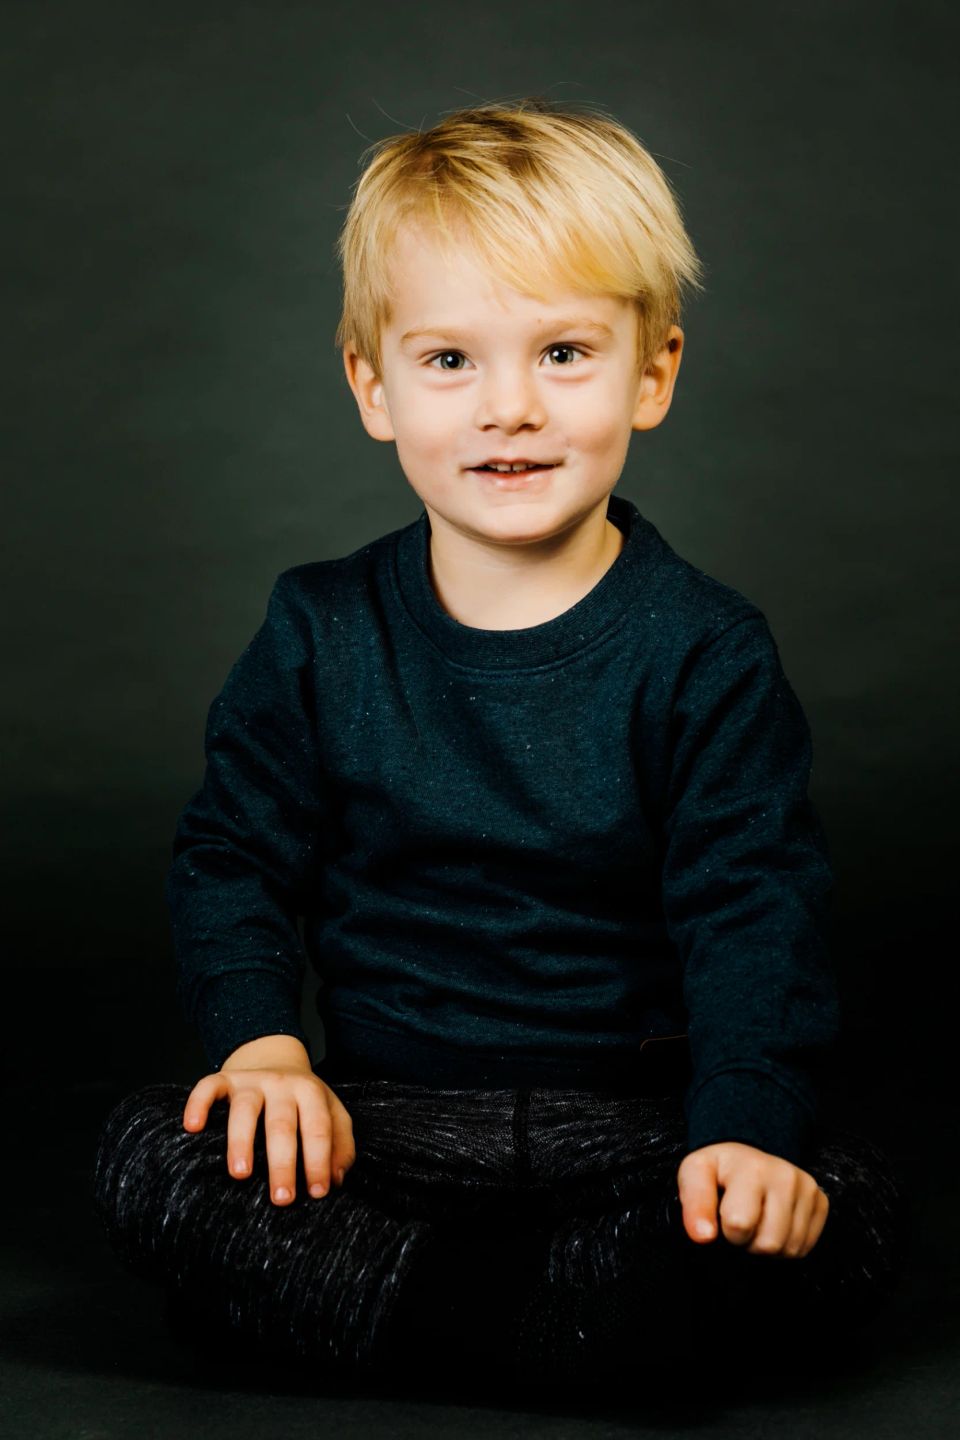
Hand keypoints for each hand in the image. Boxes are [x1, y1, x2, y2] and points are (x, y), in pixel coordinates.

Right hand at [182, 1035, 356, 1206]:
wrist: (275, 1058)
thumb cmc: (304, 1103)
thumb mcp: (332, 1115)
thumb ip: (341, 1146)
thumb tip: (336, 1179)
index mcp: (311, 1093)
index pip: (318, 1129)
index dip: (319, 1161)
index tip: (318, 1193)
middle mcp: (282, 1084)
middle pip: (282, 1124)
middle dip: (282, 1162)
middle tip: (282, 1198)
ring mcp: (251, 1080)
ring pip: (245, 1108)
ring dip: (242, 1141)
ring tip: (240, 1174)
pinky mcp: (225, 1078)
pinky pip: (208, 1087)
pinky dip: (198, 1104)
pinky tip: (192, 1127)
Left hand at [676, 1141, 828, 1256]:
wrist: (746, 1154)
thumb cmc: (719, 1170)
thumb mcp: (694, 1175)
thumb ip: (694, 1204)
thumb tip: (703, 1237)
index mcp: (751, 1168)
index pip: (740, 1224)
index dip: (727, 1231)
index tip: (723, 1216)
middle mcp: (785, 1176)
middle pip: (769, 1244)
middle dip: (749, 1243)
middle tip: (741, 1222)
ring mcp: (807, 1189)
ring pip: (789, 1249)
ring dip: (767, 1248)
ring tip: (757, 1223)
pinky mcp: (821, 1201)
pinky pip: (804, 1247)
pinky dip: (786, 1246)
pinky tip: (774, 1226)